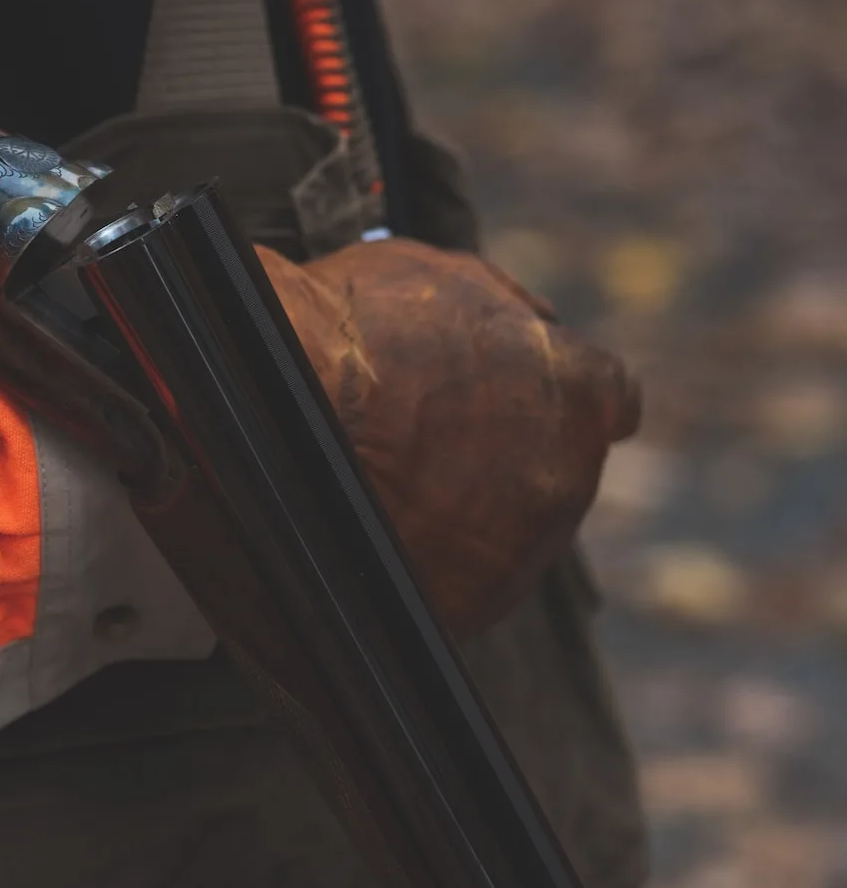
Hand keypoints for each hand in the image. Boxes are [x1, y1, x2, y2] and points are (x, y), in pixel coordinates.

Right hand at [258, 238, 639, 639]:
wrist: (281, 414)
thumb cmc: (352, 335)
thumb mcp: (440, 278)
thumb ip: (503, 306)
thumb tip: (530, 319)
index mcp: (577, 390)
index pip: (606, 403)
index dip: (559, 403)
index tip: (518, 404)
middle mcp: (567, 475)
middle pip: (549, 476)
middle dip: (500, 464)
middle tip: (422, 447)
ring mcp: (520, 551)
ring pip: (501, 539)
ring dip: (458, 521)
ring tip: (377, 491)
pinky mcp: (464, 608)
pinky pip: (451, 592)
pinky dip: (420, 571)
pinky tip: (367, 537)